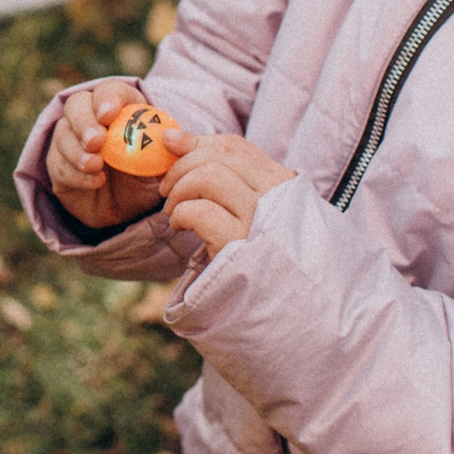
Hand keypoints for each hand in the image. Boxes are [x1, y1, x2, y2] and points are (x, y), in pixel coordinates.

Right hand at [44, 79, 187, 231]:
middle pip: (77, 105)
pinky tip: (95, 182)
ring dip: (77, 151)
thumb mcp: (167, 163)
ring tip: (95, 165)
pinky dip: (75, 173)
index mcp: (120, 107)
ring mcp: (71, 141)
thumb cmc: (148, 175)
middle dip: (84, 122)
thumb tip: (171, 137)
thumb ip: (173, 150)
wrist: (130, 207)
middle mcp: (90, 117)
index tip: (109, 115)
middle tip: (96, 142)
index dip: (108, 99)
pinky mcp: (59, 167)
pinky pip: (58, 165)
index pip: (109, 90)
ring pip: (63, 135)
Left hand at [160, 135, 297, 257]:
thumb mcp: (250, 214)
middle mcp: (278, 201)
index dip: (197, 143)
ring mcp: (261, 225)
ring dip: (179, 191)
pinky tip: (179, 227)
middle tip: (166, 190)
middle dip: (182, 165)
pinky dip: (181, 214)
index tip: (172, 150)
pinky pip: (200, 212)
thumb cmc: (259, 264)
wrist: (288, 318)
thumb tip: (171, 136)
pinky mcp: (241, 250)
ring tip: (173, 212)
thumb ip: (220, 175)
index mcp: (285, 188)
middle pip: (220, 156)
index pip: (236, 147)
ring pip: (209, 176)